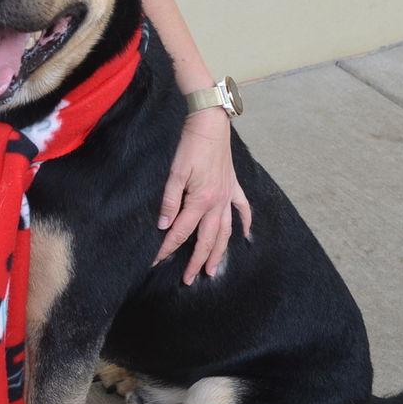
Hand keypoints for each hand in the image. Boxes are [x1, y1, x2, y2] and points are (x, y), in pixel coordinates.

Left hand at [153, 108, 252, 283]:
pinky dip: (245, 223)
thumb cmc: (190, 146)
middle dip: (197, 261)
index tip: (157, 262)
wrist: (210, 124)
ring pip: (225, 231)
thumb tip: (164, 226)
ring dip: (219, 252)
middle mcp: (218, 203)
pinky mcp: (233, 186)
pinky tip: (245, 236)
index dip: (168, 248)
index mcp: (201, 200)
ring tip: (213, 269)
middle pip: (207, 239)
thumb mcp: (175, 173)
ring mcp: (228, 196)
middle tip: (190, 279)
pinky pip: (243, 209)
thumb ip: (169, 201)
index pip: (181, 231)